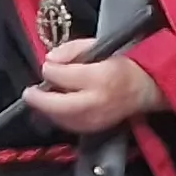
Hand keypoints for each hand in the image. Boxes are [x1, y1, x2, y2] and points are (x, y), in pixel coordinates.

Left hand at [23, 39, 166, 134]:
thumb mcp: (99, 46)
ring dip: (47, 109)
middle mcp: (97, 101)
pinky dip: (58, 117)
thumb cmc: (122, 65)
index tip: (46, 66)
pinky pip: (69, 125)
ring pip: (61, 118)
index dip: (50, 71)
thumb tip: (50, 61)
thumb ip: (71, 50)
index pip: (65, 76)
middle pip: (59, 105)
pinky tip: (54, 109)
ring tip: (40, 99)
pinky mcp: (94, 129)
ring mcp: (96, 119)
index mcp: (100, 77)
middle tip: (29, 92)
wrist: (145, 88)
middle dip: (40, 99)